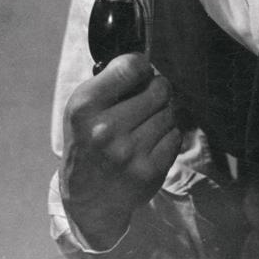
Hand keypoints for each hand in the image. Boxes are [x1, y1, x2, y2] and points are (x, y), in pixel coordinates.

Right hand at [60, 53, 181, 249]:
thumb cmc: (87, 140)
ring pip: (170, 112)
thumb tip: (146, 61)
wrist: (88, 197)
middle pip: (158, 89)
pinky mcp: (149, 172)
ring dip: (163, 113)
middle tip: (149, 97)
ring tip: (147, 122)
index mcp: (85, 106)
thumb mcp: (83, 106)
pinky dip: (168, 135)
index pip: (131, 66)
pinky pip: (175, 136)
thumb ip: (110, 80)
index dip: (141, 67)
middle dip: (157, 89)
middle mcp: (105, 130)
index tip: (140, 73)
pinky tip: (152, 141)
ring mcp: (129, 153)